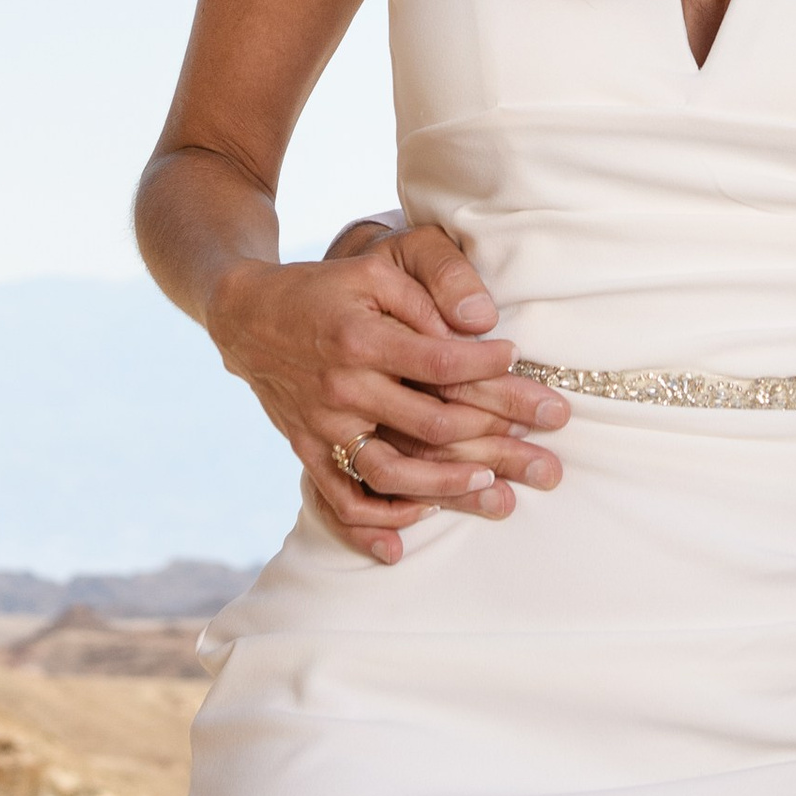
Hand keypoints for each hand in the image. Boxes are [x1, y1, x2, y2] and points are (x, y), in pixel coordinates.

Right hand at [209, 220, 565, 563]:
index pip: (442, 362)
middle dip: (498, 437)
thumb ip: (431, 286)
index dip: (490, 368)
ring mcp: (323, 427)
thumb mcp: (378, 265)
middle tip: (547, 444)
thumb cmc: (329, 288)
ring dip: (446, 486)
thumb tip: (483, 321)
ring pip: (391, 473)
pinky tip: (410, 531)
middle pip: (432, 425)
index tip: (522, 360)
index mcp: (363, 338)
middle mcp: (343, 388)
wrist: (248, 316)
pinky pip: (340, 498)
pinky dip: (373, 522)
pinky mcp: (307, 451)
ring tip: (493, 488)